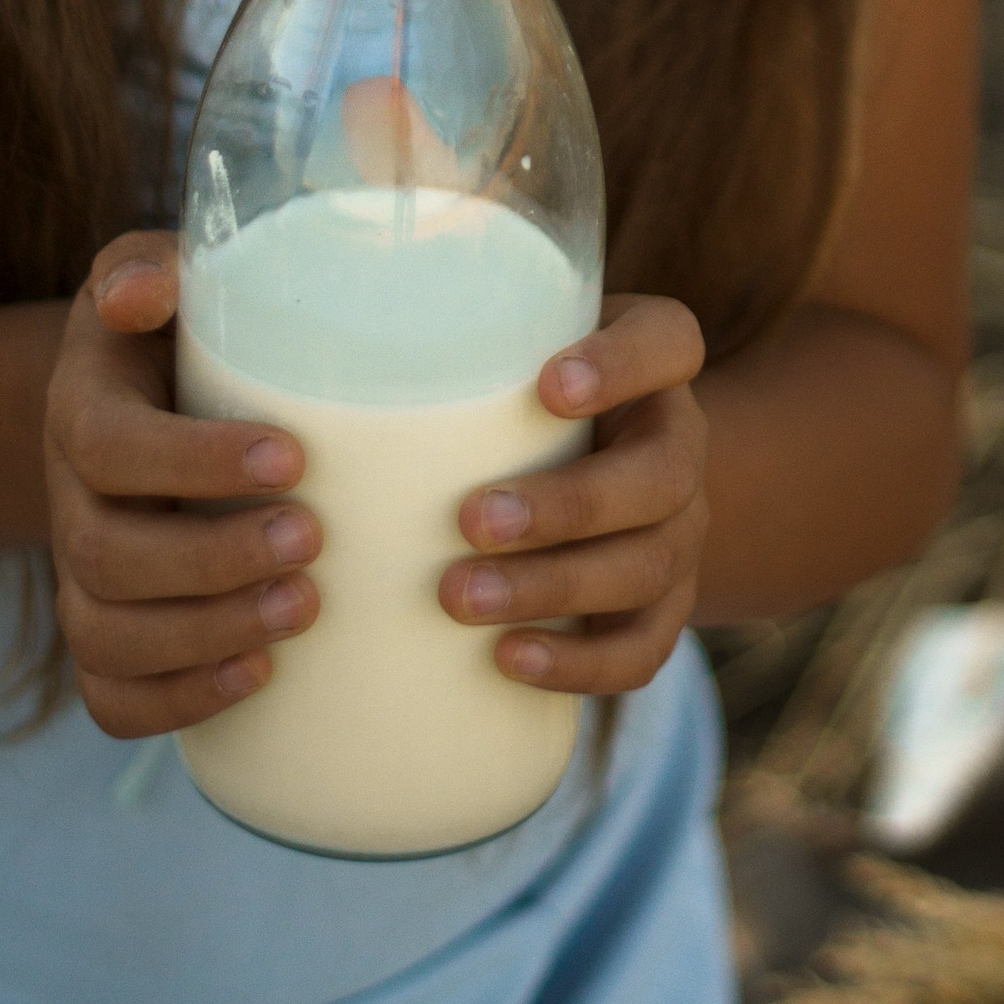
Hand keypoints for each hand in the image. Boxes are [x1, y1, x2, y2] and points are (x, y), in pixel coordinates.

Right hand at [44, 233, 316, 737]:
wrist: (143, 403)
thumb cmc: (175, 332)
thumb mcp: (157, 275)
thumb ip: (151, 264)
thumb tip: (147, 290)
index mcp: (81, 410)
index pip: (107, 445)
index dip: (190, 461)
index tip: (292, 456)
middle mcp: (68, 501)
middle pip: (103, 555)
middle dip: (211, 560)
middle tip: (313, 541)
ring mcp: (81, 577)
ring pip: (105, 635)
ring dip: (204, 635)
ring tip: (302, 611)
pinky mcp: (108, 634)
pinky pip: (109, 694)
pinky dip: (174, 701)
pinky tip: (258, 679)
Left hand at [439, 292, 706, 697]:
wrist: (593, 472)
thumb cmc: (518, 396)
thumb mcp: (510, 349)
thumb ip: (457, 341)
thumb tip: (322, 347)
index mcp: (653, 367)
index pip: (670, 342)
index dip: (622, 365)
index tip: (548, 386)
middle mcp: (680, 445)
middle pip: (662, 476)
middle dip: (566, 506)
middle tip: (471, 520)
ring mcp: (681, 534)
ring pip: (647, 568)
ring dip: (553, 588)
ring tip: (459, 598)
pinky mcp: (663, 609)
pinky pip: (643, 648)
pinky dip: (579, 662)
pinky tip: (507, 658)